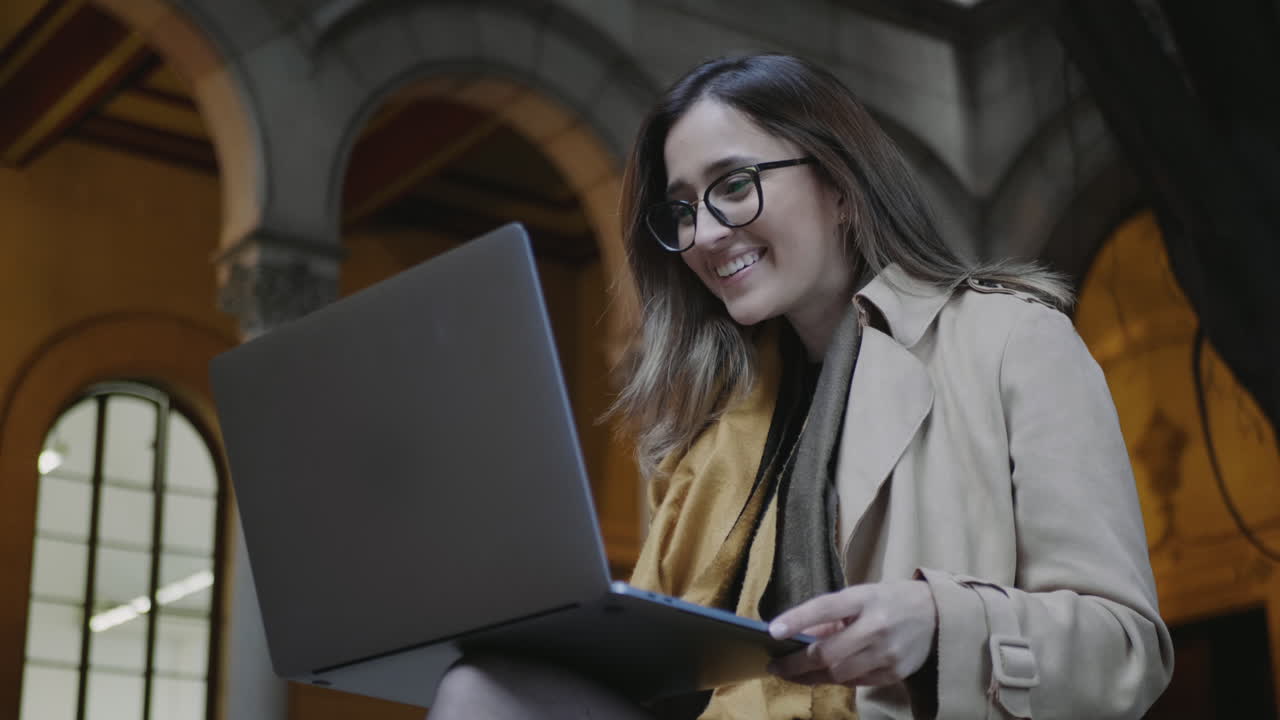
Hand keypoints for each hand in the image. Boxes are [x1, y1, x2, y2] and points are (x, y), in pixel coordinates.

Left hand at [766, 579, 936, 686]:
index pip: (826, 608)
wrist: (938, 616)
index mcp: (866, 598)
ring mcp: (887, 653)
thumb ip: (831, 615)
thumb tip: (798, 636)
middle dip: (796, 664)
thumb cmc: (890, 601)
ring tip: (791, 674)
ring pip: (838, 674)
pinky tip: (819, 676)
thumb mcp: (862, 595)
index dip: (797, 619)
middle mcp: (877, 626)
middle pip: (829, 653)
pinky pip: (854, 682)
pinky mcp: (894, 673)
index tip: (772, 630)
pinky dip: (833, 680)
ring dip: (809, 677)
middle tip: (775, 666)